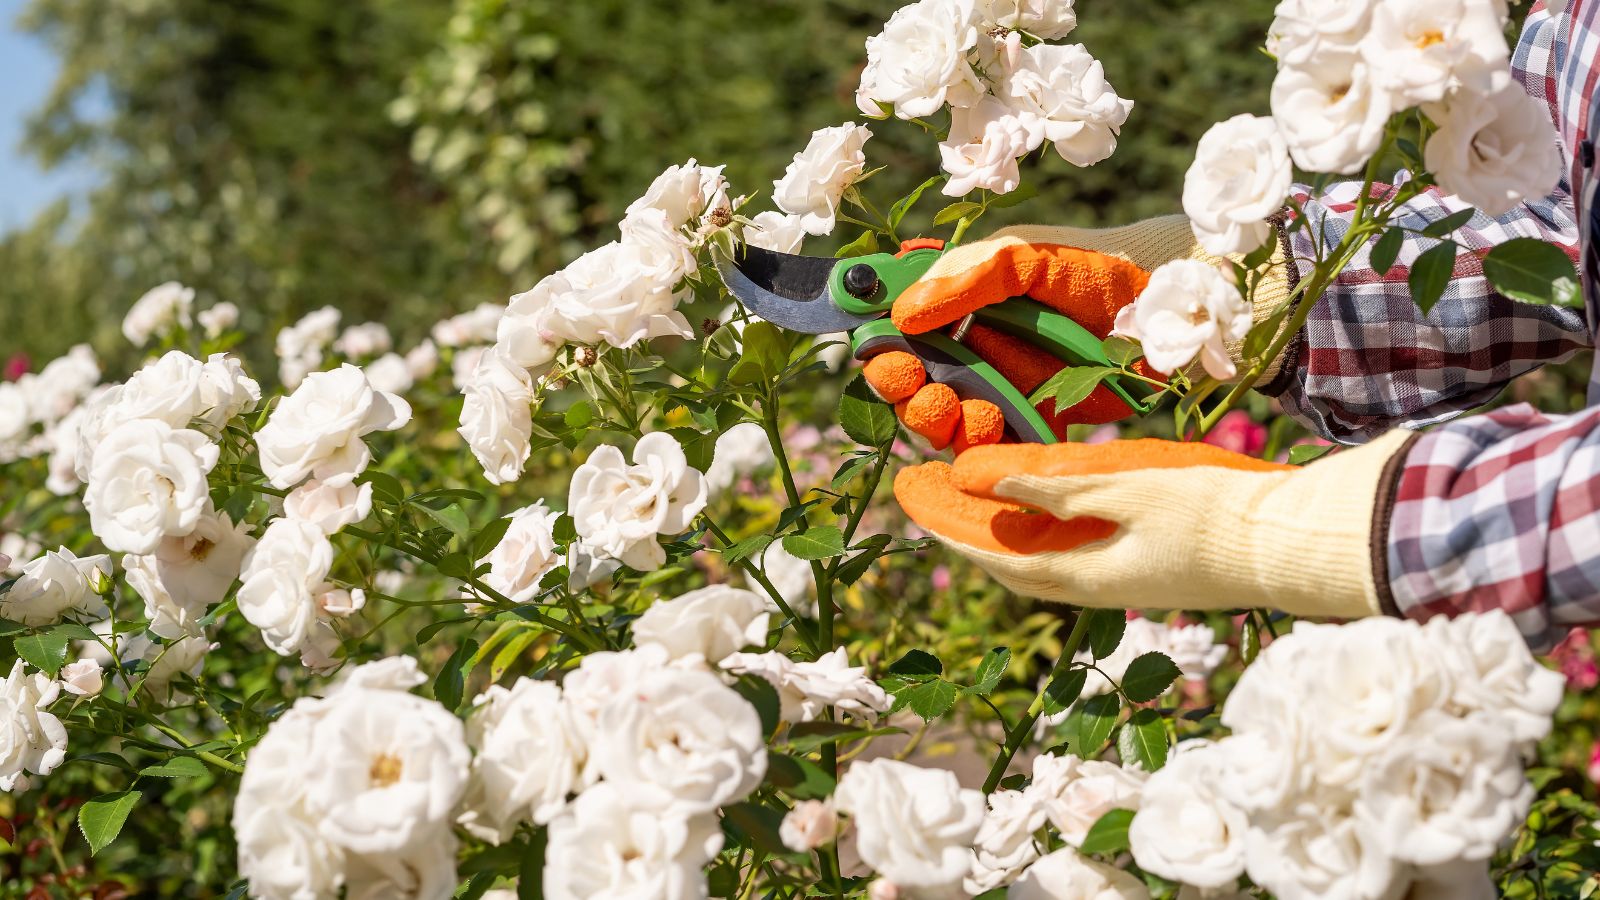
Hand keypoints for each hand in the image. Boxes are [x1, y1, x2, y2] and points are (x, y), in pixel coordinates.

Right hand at [862, 225, 1155, 452]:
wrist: (1163, 308)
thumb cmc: (1092, 268)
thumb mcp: (1024, 255)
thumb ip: (967, 276)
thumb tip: (903, 312)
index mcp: (956, 307)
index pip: (897, 331)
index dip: (879, 344)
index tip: (879, 349)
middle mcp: (968, 352)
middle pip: (909, 383)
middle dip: (900, 388)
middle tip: (911, 382)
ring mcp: (996, 392)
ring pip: (938, 421)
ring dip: (933, 417)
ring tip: (957, 403)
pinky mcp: (1027, 427)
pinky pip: (986, 448)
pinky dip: (974, 443)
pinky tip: (988, 421)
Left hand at [891, 431, 1413, 617]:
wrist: (1283, 547)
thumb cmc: (1210, 513)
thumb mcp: (1126, 489)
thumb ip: (1056, 487)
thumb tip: (986, 482)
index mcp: (1081, 575)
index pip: (995, 557)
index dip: (949, 531)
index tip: (913, 504)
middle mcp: (1092, 589)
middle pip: (1010, 565)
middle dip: (965, 533)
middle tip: (926, 498)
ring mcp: (1118, 584)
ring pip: (1040, 562)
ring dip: (1001, 533)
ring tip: (968, 500)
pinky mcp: (1140, 572)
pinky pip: (1071, 556)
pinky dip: (1041, 533)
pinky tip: (1035, 510)